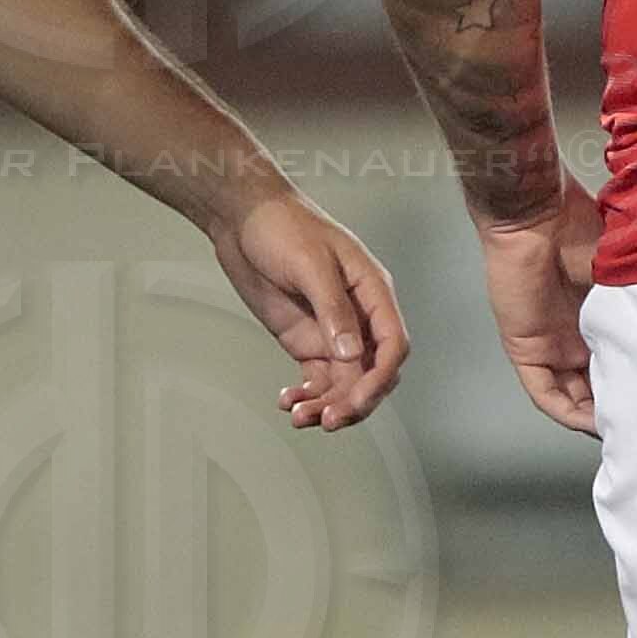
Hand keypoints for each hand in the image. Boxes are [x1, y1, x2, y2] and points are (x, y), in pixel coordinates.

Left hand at [211, 189, 408, 429]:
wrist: (242, 218)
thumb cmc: (283, 225)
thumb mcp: (310, 263)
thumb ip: (333, 309)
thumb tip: (351, 353)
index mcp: (373, 292)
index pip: (393, 345)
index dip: (381, 378)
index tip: (358, 400)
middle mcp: (359, 317)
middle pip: (372, 373)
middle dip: (354, 401)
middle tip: (328, 419)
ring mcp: (333, 331)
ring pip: (343, 383)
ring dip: (326, 404)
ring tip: (299, 415)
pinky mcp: (307, 339)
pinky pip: (317, 379)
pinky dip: (307, 396)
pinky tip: (288, 401)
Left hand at [476, 182, 602, 435]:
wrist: (538, 213)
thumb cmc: (582, 227)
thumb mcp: (628, 269)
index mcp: (599, 316)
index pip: (618, 361)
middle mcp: (575, 335)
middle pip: (597, 386)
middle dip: (620, 407)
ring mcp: (550, 344)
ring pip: (573, 397)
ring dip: (595, 417)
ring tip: (624, 431)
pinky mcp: (527, 349)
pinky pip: (546, 394)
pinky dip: (568, 413)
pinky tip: (590, 424)